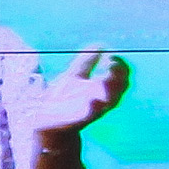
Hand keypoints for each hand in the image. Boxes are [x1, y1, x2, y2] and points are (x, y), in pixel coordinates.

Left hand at [14, 45, 130, 140]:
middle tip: (111, 62)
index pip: (121, 74)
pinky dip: (94, 107)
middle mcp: (103, 99)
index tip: (111, 55)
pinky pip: (92, 114)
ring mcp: (94, 109)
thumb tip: (99, 45)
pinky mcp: (81, 119)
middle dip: (119, 73)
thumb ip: (85, 62)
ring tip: (106, 78)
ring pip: (111, 101)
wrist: (47, 122)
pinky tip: (93, 100)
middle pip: (121, 86)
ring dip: (111, 89)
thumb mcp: (74, 77)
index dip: (120, 64)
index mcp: (103, 87)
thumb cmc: (63, 99)